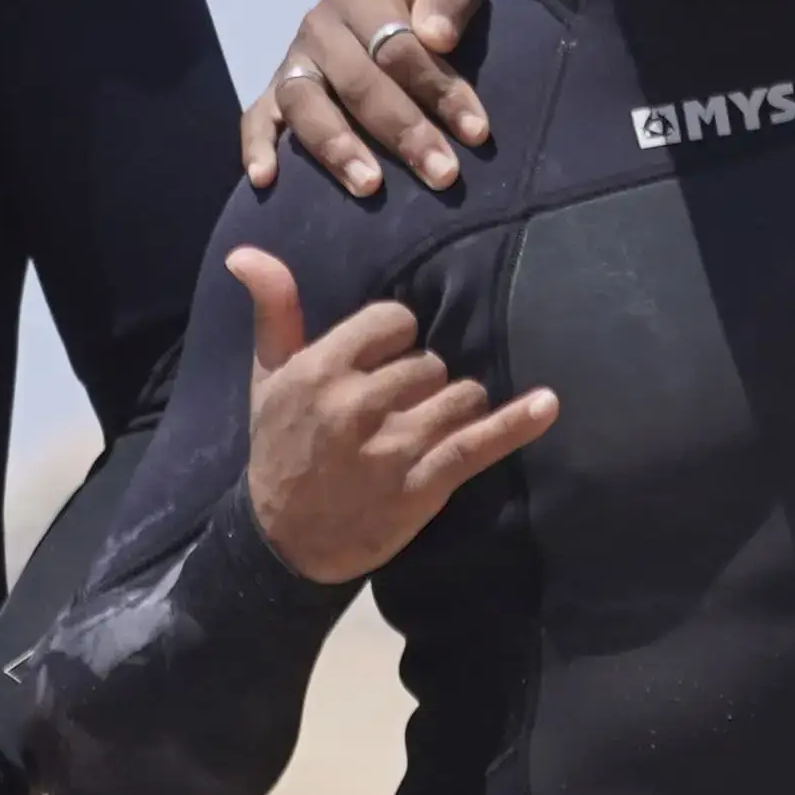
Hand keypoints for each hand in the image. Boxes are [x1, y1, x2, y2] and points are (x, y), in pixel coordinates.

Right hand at [230, 248, 555, 585]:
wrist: (284, 543)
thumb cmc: (281, 449)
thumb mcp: (268, 379)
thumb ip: (273, 310)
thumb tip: (248, 252)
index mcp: (319, 371)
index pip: (394, 320)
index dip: (396, 340)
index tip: (381, 365)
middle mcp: (356, 405)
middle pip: (431, 362)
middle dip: (423, 383)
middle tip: (396, 412)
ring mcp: (392, 448)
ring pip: (460, 396)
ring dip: (455, 408)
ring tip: (427, 431)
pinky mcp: (421, 486)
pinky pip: (477, 444)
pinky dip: (516, 423)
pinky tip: (546, 404)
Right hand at [242, 0, 493, 198]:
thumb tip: (437, 36)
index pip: (397, 49)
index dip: (439, 91)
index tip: (476, 131)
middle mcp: (320, 26)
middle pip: (356, 84)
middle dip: (403, 132)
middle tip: (443, 174)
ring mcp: (296, 60)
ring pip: (305, 104)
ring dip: (336, 149)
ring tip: (370, 186)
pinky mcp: (280, 88)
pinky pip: (257, 117)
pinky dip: (257, 147)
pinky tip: (264, 181)